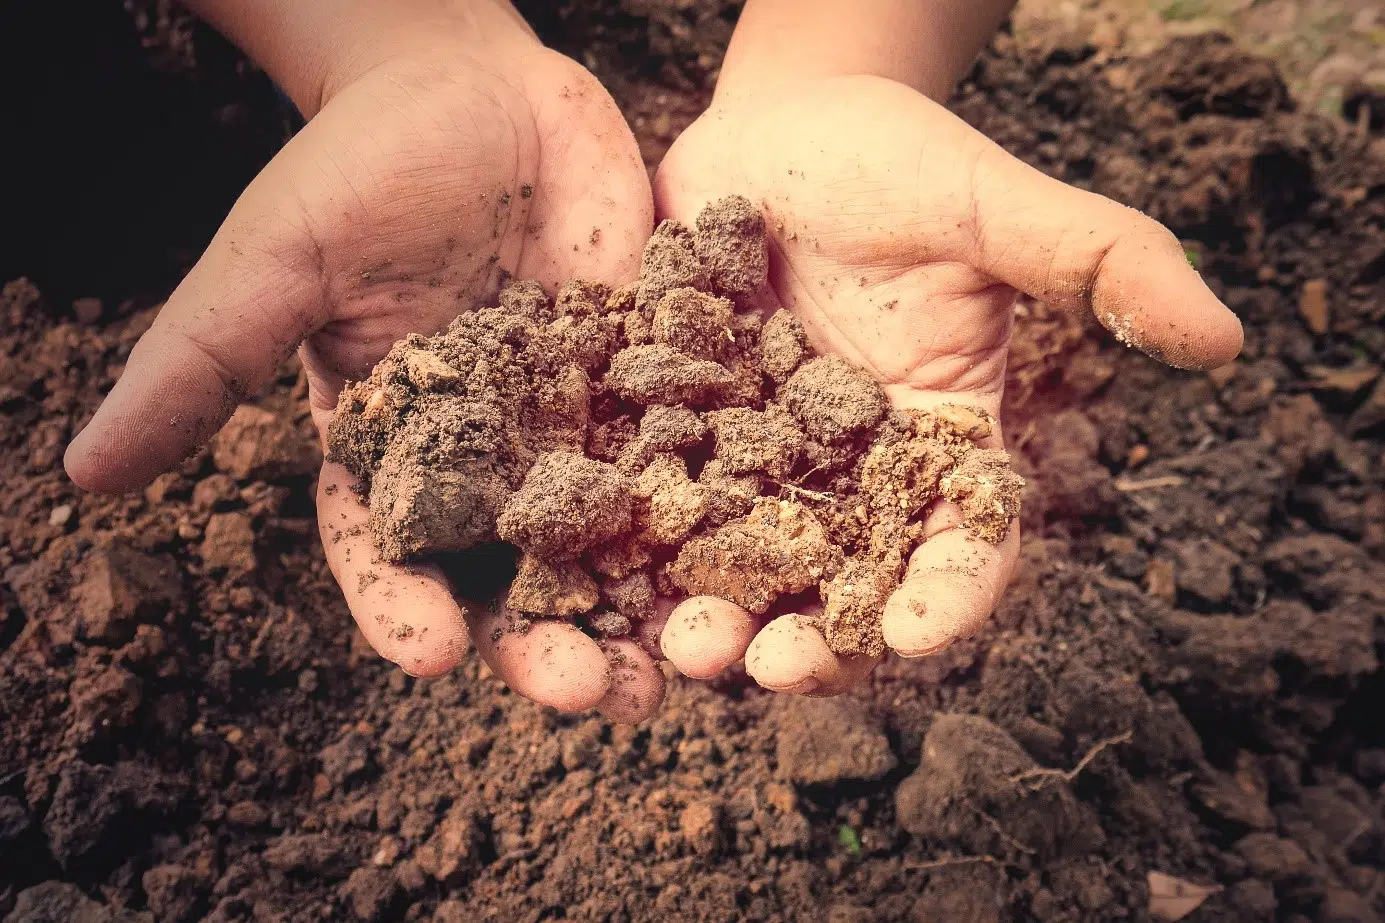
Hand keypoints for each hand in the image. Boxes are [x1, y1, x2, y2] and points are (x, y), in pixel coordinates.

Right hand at [64, 6, 664, 719]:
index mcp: (397, 454)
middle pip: (521, 576)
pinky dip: (719, 507)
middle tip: (590, 695)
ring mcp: (581, 425)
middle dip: (552, 641)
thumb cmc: (359, 167)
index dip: (405, 608)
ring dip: (649, 606)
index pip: (393, 555)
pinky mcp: (656, 380)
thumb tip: (82, 470)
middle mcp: (494, 461)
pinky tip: (753, 551)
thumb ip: (200, 364)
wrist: (479, 88)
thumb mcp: (276, 262)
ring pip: (617, 541)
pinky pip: (691, 453)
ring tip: (684, 666)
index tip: (429, 654)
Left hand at [651, 76, 1241, 694]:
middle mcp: (852, 476)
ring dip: (721, 616)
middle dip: (815, 638)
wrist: (771, 130)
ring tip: (685, 641)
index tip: (912, 632)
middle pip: (845, 585)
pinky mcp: (684, 443)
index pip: (960, 544)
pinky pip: (663, 512)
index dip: (946, 597)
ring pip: (748, 569)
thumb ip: (1094, 261)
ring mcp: (763, 467)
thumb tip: (1224, 338)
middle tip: (769, 666)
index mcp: (939, 442)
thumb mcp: (990, 202)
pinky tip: (607, 580)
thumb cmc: (892, 156)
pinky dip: (641, 555)